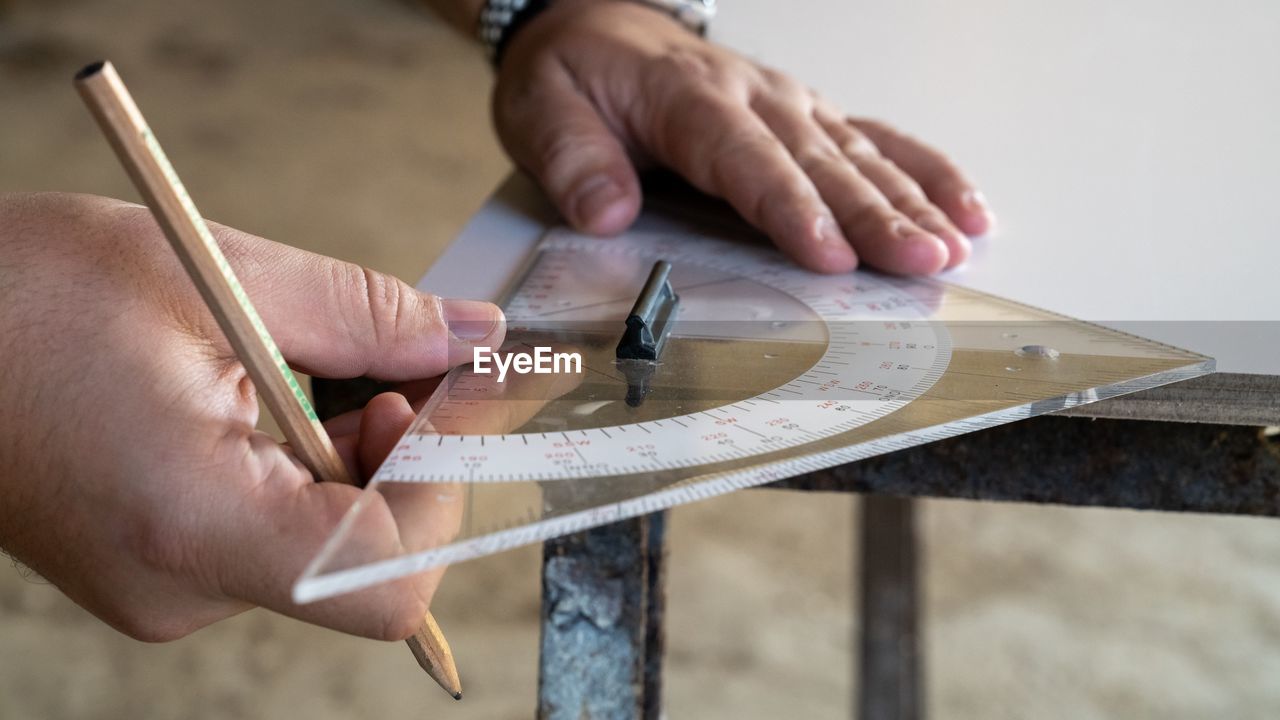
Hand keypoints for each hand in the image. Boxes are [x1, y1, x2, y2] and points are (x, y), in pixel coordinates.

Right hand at [0, 192, 504, 641]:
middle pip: (370, 556)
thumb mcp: (213, 275)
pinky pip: (281, 532)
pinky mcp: (161, 567)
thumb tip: (473, 341)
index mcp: (195, 528)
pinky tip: (276, 395)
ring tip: (313, 364)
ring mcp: (169, 588)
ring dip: (358, 450)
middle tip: (398, 363)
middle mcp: (183, 589)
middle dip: (410, 454)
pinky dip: (308, 463)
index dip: (446, 482)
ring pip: (331, 540)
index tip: (450, 392)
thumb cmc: (18, 294)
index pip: (388, 575)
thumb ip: (367, 316)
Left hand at [492, 0, 995, 274]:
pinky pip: (877, 139)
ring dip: (911, 202)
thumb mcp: (541, 109)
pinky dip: (925, 171)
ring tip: (955, 247)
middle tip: (923, 262)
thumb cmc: (575, 75)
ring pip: (860, 153)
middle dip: (876, 216)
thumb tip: (607, 211)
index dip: (792, 208)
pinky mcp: (809, 116)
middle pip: (821, 162)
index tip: (829, 254)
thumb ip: (571, 159)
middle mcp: (754, 97)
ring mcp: (789, 104)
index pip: (746, 160)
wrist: (600, 26)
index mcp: (689, 99)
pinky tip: (966, 207)